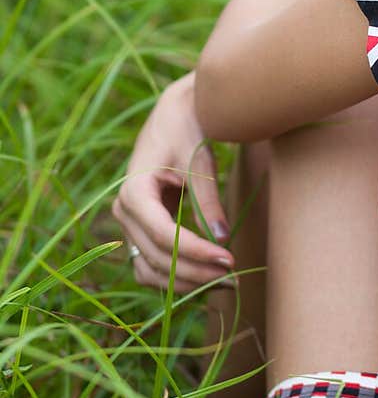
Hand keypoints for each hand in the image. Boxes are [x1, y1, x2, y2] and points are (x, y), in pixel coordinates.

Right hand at [111, 71, 235, 293]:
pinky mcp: (139, 229)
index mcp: (133, 191)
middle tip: (235, 277)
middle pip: (157, 257)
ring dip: (186, 281)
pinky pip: (151, 264)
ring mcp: (128, 223)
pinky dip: (175, 276)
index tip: (229, 259)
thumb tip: (222, 238)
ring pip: (151, 268)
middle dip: (196, 271)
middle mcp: (123, 210)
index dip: (196, 252)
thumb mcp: (200, 163)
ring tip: (224, 281)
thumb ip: (208, 201)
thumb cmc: (187, 132)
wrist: (174, 116)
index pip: (164, 235)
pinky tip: (206, 278)